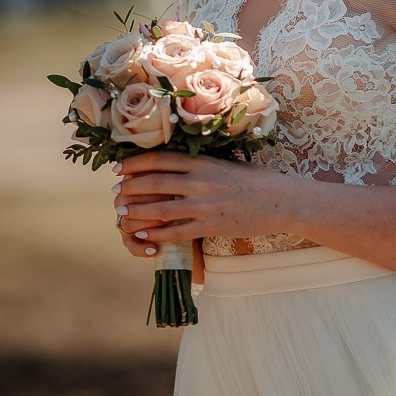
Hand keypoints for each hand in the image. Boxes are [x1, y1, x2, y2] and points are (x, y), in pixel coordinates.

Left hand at [113, 150, 283, 257]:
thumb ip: (200, 164)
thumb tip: (172, 164)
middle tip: (116, 190)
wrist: (279, 201)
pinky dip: (156, 235)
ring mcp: (203, 205)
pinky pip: (175, 232)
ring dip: (136, 210)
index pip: (160, 159)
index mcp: (203, 162)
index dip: (136, 163)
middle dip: (130, 186)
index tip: (120, 167)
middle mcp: (199, 181)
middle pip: (154, 182)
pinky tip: (144, 236)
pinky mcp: (209, 226)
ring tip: (122, 211)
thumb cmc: (254, 180)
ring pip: (159, 208)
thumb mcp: (225, 163)